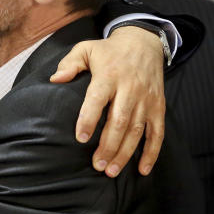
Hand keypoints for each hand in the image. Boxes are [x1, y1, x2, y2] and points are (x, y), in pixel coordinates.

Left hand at [50, 27, 165, 176]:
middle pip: (119, 121)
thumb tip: (55, 79)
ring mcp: (146, 100)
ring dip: (125, 153)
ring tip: (111, 171)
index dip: (89, 119)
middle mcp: (130, 89)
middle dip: (108, 146)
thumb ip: (70, 63)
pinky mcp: (158, 107)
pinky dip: (152, 152)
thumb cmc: (110, 50)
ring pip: (136, 131)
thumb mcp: (87, 48)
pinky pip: (157, 132)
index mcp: (109, 75)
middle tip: (97, 165)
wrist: (145, 42)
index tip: (81, 138)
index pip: (97, 99)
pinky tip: (143, 170)